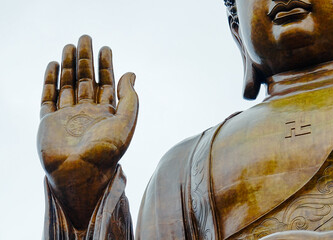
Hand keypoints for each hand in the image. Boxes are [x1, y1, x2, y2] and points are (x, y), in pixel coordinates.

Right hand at [37, 35, 137, 228]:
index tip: (106, 48)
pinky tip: (54, 66)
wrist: (82, 174)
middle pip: (86, 80)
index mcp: (106, 114)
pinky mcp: (49, 123)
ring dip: (68, 66)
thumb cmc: (107, 150)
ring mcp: (67, 117)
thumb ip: (130, 97)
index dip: (106, 65)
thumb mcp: (126, 121)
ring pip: (68, 85)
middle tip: (86, 38)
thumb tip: (131, 73)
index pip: (106, 83)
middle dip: (86, 59)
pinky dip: (50, 81)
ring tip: (70, 45)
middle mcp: (87, 113)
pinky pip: (48, 97)